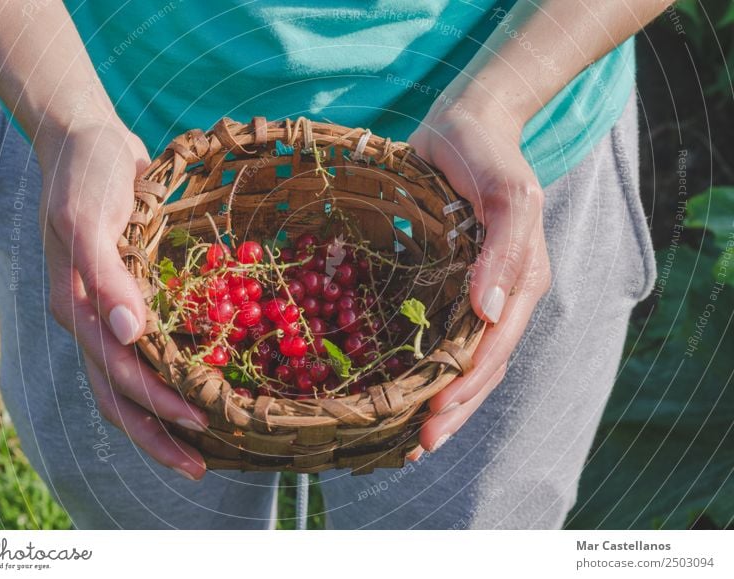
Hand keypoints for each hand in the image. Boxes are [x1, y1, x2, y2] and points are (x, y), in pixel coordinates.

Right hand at [36, 119, 207, 479]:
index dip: (158, 404)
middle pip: (120, 395)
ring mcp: (107, 312)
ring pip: (130, 381)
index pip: (117, 376)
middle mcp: (91, 321)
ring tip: (201, 442)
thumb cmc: (86, 175)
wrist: (89, 141)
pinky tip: (195, 386)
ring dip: (162, 416)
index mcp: (76, 310)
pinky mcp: (126, 297)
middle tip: (202, 463)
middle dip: (159, 433)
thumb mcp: (88, 217)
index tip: (203, 420)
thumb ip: (105, 275)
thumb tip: (127, 334)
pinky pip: (145, 350)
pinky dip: (167, 376)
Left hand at [406, 97, 551, 454]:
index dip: (468, 385)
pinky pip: (445, 337)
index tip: (433, 415)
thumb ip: (505, 249)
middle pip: (484, 367)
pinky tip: (405, 390)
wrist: (466, 126)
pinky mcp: (453, 284)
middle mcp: (504, 296)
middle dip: (455, 410)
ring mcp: (478, 293)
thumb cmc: (486, 156)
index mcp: (524, 282)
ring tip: (413, 438)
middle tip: (418, 445)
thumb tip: (490, 313)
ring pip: (466, 362)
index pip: (496, 348)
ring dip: (444, 402)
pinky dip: (429, 369)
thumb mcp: (507, 192)